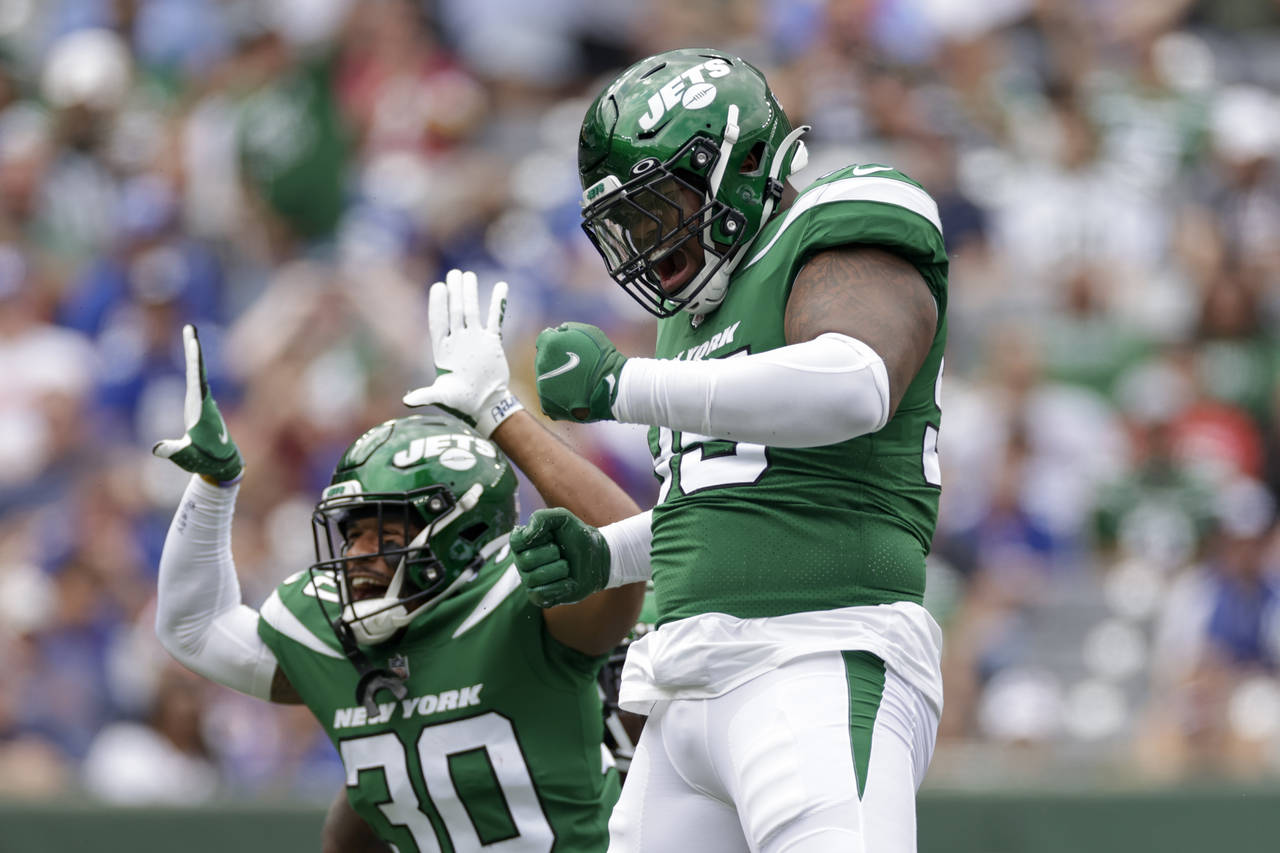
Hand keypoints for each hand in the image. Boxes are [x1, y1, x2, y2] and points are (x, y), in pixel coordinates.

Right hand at [152, 325, 242, 484]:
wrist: (222, 463)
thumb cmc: (204, 460)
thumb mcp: (187, 456)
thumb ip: (173, 451)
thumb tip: (157, 448)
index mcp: (201, 409)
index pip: (196, 381)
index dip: (194, 362)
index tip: (194, 344)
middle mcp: (204, 401)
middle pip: (197, 371)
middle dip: (193, 350)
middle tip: (190, 328)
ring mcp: (203, 401)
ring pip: (197, 373)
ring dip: (193, 353)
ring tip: (190, 333)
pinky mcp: (200, 404)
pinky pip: (196, 379)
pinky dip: (193, 364)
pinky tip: (193, 353)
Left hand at [403, 269, 522, 436]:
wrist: (485, 404)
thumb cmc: (460, 401)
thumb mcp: (442, 396)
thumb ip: (426, 395)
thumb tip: (406, 401)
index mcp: (442, 349)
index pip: (438, 322)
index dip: (438, 305)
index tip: (438, 287)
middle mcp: (457, 340)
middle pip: (455, 311)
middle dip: (454, 293)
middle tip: (454, 274)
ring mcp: (474, 339)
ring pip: (472, 311)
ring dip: (470, 294)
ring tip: (468, 275)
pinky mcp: (491, 342)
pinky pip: (495, 319)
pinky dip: (497, 304)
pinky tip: (500, 286)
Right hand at [511, 508, 610, 607]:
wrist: (596, 557)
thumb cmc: (576, 536)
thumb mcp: (562, 518)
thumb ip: (541, 517)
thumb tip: (526, 534)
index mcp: (522, 542)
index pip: (516, 541)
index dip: (537, 537)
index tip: (551, 536)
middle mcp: (522, 561)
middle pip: (527, 560)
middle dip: (552, 553)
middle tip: (562, 551)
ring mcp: (529, 580)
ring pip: (535, 577)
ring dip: (560, 569)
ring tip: (567, 566)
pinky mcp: (539, 597)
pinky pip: (542, 594)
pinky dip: (561, 586)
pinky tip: (569, 581)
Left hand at [534, 322, 625, 421]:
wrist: (613, 385)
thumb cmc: (604, 357)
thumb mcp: (589, 332)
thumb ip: (568, 329)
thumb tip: (556, 331)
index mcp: (549, 344)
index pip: (543, 341)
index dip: (556, 343)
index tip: (567, 350)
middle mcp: (541, 364)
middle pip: (543, 361)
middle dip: (555, 362)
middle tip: (575, 368)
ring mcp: (542, 386)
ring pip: (545, 380)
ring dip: (556, 380)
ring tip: (576, 384)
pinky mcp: (547, 405)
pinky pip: (548, 399)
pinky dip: (557, 399)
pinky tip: (572, 396)